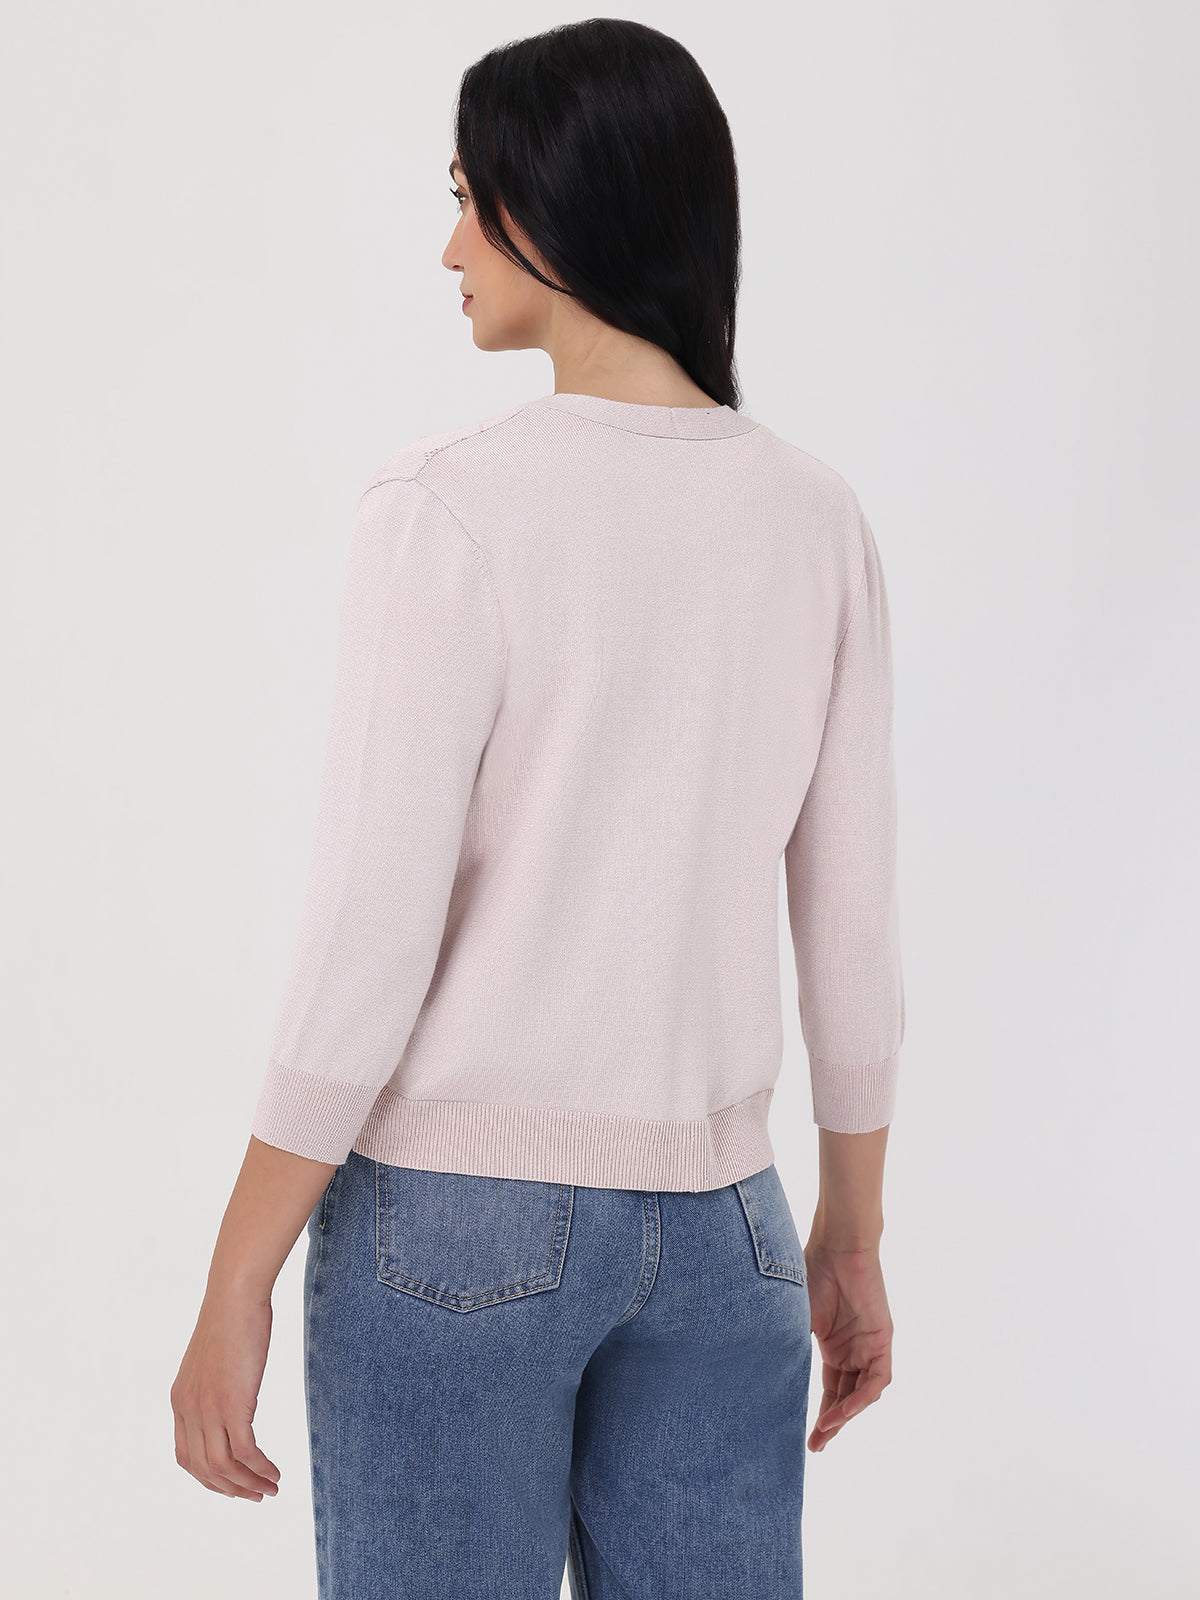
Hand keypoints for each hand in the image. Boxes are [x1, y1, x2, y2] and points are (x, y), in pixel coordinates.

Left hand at [171, 1289, 281, 1499]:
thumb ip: (213, 1386)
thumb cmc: (231, 1318)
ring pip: (223, 1468)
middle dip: (230, 1488)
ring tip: (269, 1488)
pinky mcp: (232, 1404)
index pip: (187, 1457)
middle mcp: (188, 1410)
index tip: (233, 1483)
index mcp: (180, 1401)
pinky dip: (260, 1468)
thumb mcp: (212, 1360)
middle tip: (255, 1495)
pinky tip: (275, 1472)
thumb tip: (230, 1399)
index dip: (209, 1478)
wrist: (235, 1296)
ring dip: (247, 1484)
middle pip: (204, 1470)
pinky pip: (245, 1452)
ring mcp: (208, 1409)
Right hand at [804, 1239, 892, 1451]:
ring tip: (825, 1431)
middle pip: (846, 1397)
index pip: (830, 1390)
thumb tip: (761, 1377)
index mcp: (832, 1345)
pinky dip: (862, 1398)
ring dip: (845, 1415)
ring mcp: (869, 1346)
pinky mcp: (882, 1340)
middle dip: (831, 1424)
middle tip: (815, 1446)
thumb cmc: (810, 1273)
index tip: (806, 1440)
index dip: (820, 1415)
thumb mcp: (795, 1319)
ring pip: (862, 1393)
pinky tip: (844, 1411)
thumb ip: (787, 1347)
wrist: (836, 1246)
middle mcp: (852, 1350)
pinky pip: (877, 1380)